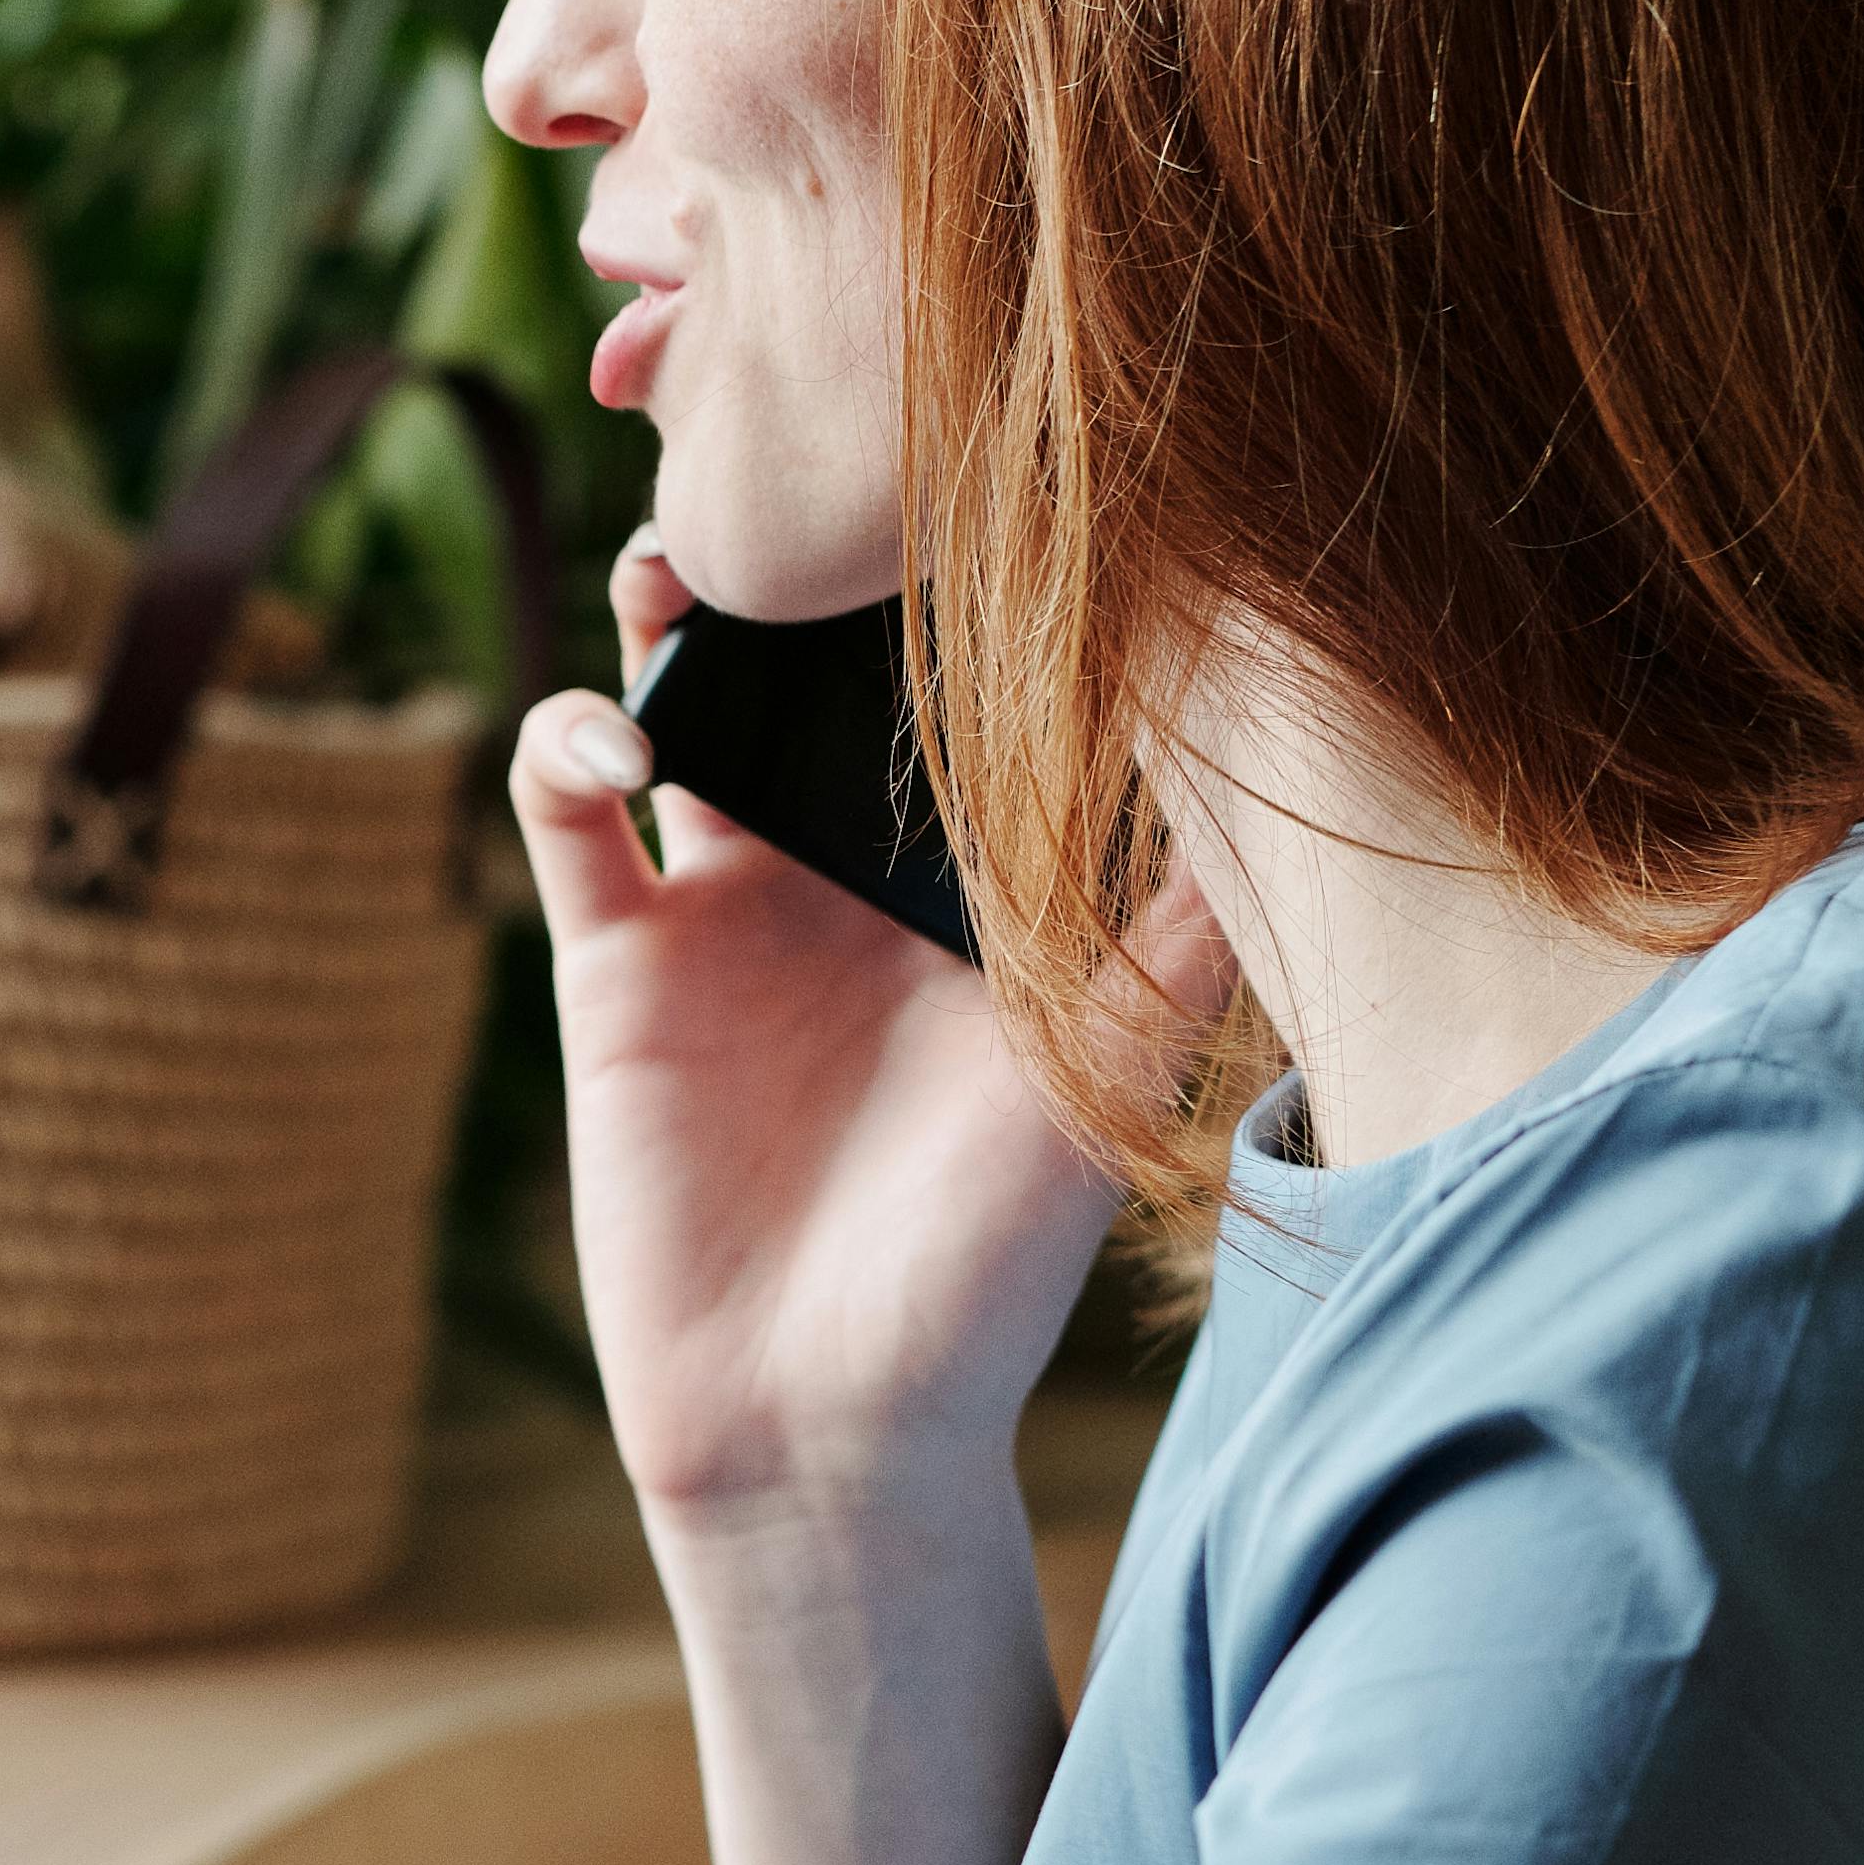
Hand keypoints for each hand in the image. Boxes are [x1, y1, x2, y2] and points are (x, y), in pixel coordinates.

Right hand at [506, 537, 1219, 1543]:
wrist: (832, 1425)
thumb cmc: (988, 1272)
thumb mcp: (1114, 1079)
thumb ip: (1179, 930)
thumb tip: (1296, 768)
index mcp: (962, 878)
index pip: (950, 683)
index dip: (945, 570)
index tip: (965, 456)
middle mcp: (841, 869)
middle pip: (802, 654)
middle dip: (795, 542)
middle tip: (803, 440)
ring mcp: (721, 902)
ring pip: (672, 689)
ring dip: (667, 597)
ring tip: (686, 540)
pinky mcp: (616, 959)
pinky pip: (567, 806)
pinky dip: (569, 740)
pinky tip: (618, 733)